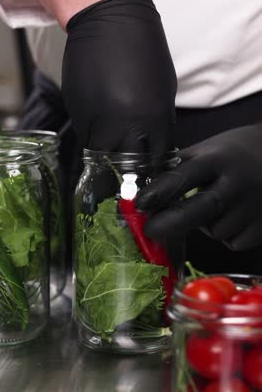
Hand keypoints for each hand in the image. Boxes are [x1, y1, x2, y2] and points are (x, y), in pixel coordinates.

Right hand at [61, 0, 175, 158]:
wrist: (108, 19)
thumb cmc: (143, 48)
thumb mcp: (164, 85)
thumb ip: (160, 116)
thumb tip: (154, 139)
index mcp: (155, 117)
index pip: (156, 157)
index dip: (152, 163)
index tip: (148, 165)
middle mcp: (127, 124)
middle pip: (128, 163)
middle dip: (129, 167)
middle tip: (128, 167)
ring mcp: (99, 119)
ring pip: (102, 155)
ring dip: (107, 155)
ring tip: (110, 150)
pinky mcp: (78, 111)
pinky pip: (85, 137)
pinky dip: (92, 138)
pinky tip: (97, 129)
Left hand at [136, 124, 261, 250]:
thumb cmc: (235, 152)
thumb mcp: (207, 150)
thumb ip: (179, 167)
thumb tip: (146, 187)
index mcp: (218, 160)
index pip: (184, 177)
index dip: (159, 192)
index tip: (141, 203)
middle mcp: (236, 183)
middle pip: (200, 210)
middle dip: (171, 223)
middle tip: (150, 229)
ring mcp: (253, 206)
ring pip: (216, 231)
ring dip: (205, 227)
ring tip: (212, 208)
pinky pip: (234, 241)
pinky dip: (226, 235)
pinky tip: (231, 217)